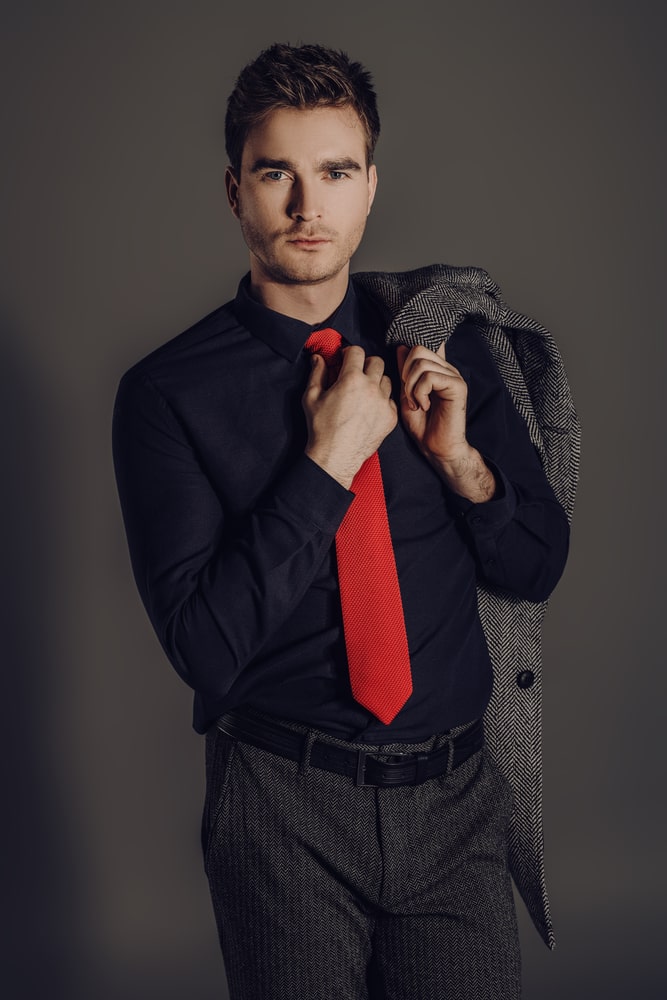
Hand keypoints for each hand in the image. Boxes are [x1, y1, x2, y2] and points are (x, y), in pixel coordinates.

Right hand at [303, 346, 396, 488]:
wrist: (335, 456)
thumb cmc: (321, 428)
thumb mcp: (311, 397)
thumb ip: (316, 373)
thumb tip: (318, 358)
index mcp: (351, 379)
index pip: (357, 351)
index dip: (349, 353)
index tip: (345, 360)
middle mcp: (371, 388)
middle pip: (376, 361)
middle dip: (365, 364)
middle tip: (356, 374)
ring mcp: (383, 403)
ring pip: (386, 379)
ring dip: (376, 381)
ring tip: (364, 392)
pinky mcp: (390, 417)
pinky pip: (390, 399)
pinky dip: (382, 400)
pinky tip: (369, 408)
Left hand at [397, 343, 495, 500]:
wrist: (436, 448)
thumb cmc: (422, 425)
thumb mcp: (407, 394)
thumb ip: (405, 372)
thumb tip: (402, 347)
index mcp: (436, 369)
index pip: (421, 345)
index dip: (407, 354)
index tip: (403, 378)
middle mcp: (447, 369)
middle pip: (418, 349)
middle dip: (405, 373)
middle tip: (408, 396)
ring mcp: (454, 376)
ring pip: (421, 363)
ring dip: (411, 386)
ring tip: (416, 404)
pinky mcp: (457, 386)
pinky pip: (430, 377)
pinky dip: (420, 393)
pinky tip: (424, 407)